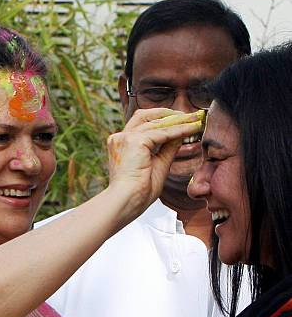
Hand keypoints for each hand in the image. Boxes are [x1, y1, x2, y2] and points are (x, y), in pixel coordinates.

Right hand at [107, 108, 203, 226]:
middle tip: (188, 115)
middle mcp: (120, 138)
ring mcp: (125, 138)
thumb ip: (167, 149)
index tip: (180, 121)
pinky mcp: (135, 141)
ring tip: (195, 120)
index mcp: (121, 145)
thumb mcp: (157, 165)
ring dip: (177, 120)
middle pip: (145, 115)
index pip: (141, 125)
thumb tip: (179, 135)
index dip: (161, 121)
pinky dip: (179, 130)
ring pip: (156, 123)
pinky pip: (162, 132)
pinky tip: (192, 129)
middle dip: (167, 114)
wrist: (126, 202)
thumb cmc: (138, 193)